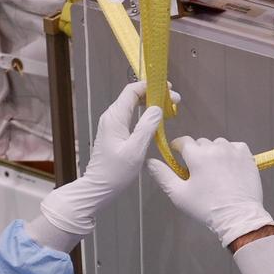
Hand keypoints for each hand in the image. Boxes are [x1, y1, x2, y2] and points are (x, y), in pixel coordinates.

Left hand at [38, 81, 175, 235]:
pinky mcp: (114, 131)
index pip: (132, 90)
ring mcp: (111, 123)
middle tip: (174, 101)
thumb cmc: (115, 172)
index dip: (151, 86)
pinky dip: (144, 113)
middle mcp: (111, 116)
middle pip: (133, 95)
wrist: (98, 188)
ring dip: (150, 103)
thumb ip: (147, 127)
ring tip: (169, 109)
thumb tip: (157, 108)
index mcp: (115, 117)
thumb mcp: (135, 151)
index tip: (169, 89)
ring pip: (132, 105)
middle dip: (154, 94)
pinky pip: (130, 115)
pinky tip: (156, 120)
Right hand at [147, 137, 273, 247]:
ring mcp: (233, 151)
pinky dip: (231, 153)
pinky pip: (236, 147)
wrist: (237, 216)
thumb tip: (149, 161)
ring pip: (218, 144)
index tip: (178, 155)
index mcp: (197, 155)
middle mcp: (215, 148)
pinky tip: (230, 166)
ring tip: (215, 169)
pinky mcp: (247, 157)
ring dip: (214, 152)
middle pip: (201, 142)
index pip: (183, 141)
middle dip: (197, 153)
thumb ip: (162, 175)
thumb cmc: (205, 207)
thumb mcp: (178, 194)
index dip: (178, 147)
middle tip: (198, 171)